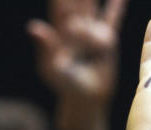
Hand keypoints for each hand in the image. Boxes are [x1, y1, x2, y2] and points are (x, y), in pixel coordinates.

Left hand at [28, 0, 128, 129]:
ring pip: (92, 6)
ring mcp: (91, 33)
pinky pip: (112, 21)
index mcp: (60, 33)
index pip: (59, 6)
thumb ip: (45, 47)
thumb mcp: (53, 68)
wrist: (87, 100)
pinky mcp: (107, 42)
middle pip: (77, 2)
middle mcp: (75, 29)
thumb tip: (34, 27)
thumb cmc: (66, 87)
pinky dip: (116, 8)